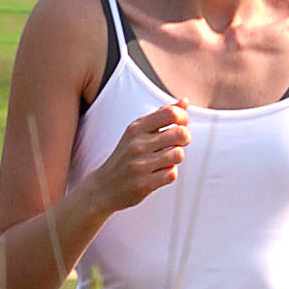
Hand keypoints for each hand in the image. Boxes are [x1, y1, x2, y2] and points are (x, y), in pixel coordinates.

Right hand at [71, 103, 191, 233]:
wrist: (103, 187)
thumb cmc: (126, 157)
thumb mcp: (138, 132)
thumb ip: (161, 116)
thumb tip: (185, 101)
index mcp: (136, 128)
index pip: (170, 113)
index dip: (183, 118)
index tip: (180, 125)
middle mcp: (137, 144)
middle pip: (180, 133)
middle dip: (185, 139)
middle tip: (177, 144)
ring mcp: (139, 164)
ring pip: (178, 155)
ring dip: (176, 158)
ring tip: (166, 160)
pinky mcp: (143, 184)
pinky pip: (172, 174)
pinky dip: (169, 174)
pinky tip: (158, 173)